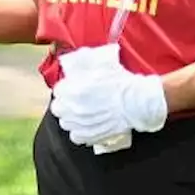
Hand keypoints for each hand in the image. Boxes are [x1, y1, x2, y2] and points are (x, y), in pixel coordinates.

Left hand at [51, 44, 167, 145]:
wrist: (136, 101)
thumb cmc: (121, 82)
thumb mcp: (102, 65)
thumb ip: (85, 62)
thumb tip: (76, 59)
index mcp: (74, 90)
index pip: (58, 90)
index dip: (66, 87)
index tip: (73, 87)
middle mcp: (73, 108)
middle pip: (58, 108)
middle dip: (65, 103)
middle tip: (75, 100)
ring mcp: (80, 124)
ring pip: (65, 123)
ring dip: (70, 117)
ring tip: (82, 113)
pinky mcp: (89, 136)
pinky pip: (75, 136)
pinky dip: (79, 131)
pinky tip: (87, 124)